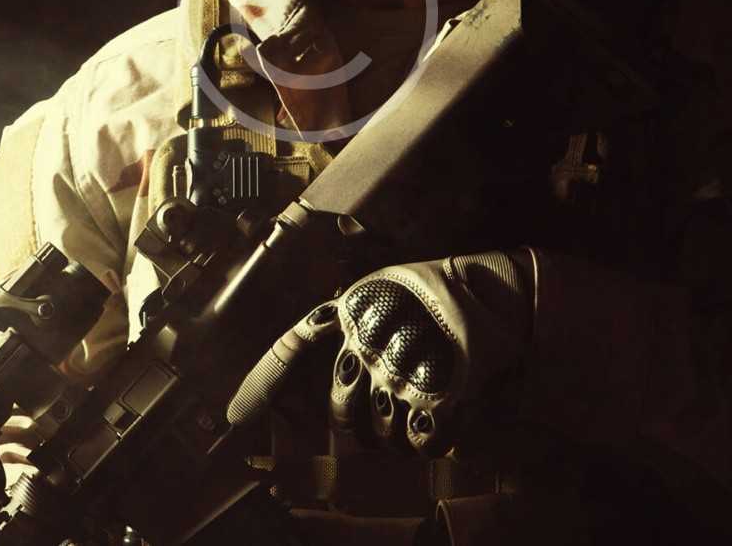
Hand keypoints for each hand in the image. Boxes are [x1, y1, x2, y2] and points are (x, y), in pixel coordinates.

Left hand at [228, 250, 532, 455]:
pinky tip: (441, 423)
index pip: (294, 348)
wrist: (496, 289)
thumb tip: (297, 364)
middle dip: (358, 425)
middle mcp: (370, 342)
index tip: (235, 414)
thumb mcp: (378, 294)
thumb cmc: (434, 296)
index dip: (262, 382)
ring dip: (399, 433)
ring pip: (383, 435)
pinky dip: (434, 441)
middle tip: (382, 410)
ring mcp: (404, 368)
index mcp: (352, 315)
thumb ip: (338, 323)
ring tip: (419, 408)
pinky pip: (425, 443)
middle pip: (342, 415)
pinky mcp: (442, 392)